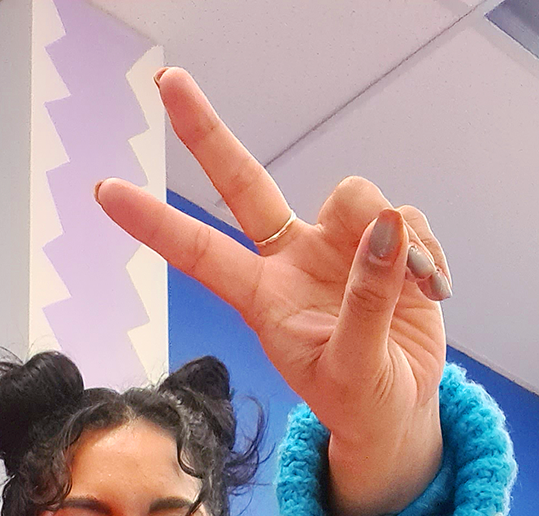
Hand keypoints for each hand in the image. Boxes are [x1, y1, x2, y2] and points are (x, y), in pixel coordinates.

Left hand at [96, 69, 448, 515]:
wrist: (399, 412)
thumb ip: (367, 299)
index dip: (154, 222)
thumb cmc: (361, 401)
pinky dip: (428, 253)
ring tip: (418, 289)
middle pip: (244, 183)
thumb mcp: (356, 368)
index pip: (200, 252)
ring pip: (356, 198)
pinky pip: (407, 219)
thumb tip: (386, 225)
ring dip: (395, 238)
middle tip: (167, 80)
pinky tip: (434, 290)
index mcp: (264, 300)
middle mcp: (291, 261)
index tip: (104, 191)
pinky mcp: (386, 241)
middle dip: (205, 132)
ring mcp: (337, 247)